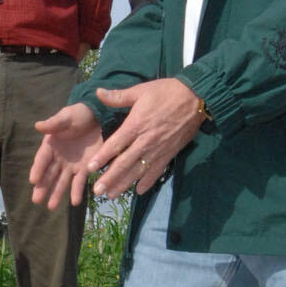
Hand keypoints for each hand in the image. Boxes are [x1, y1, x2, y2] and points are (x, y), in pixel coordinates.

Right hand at [31, 104, 103, 208]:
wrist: (97, 117)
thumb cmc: (78, 115)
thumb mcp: (66, 117)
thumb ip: (54, 124)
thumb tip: (38, 126)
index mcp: (51, 145)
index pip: (42, 159)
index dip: (37, 169)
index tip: (33, 181)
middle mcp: (58, 158)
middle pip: (49, 175)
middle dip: (43, 187)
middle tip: (36, 200)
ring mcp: (70, 165)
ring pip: (61, 182)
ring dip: (57, 194)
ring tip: (51, 207)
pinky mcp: (84, 168)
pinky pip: (79, 182)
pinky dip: (77, 192)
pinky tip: (75, 202)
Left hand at [86, 78, 204, 199]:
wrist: (195, 97)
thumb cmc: (166, 92)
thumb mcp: (141, 91)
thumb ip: (118, 96)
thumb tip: (97, 92)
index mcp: (136, 125)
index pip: (115, 144)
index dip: (102, 157)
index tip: (90, 168)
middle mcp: (145, 141)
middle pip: (124, 163)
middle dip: (110, 178)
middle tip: (97, 191)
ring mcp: (158, 149)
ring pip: (138, 171)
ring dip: (124, 184)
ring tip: (111, 195)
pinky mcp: (170, 153)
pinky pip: (157, 171)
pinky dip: (148, 182)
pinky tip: (139, 191)